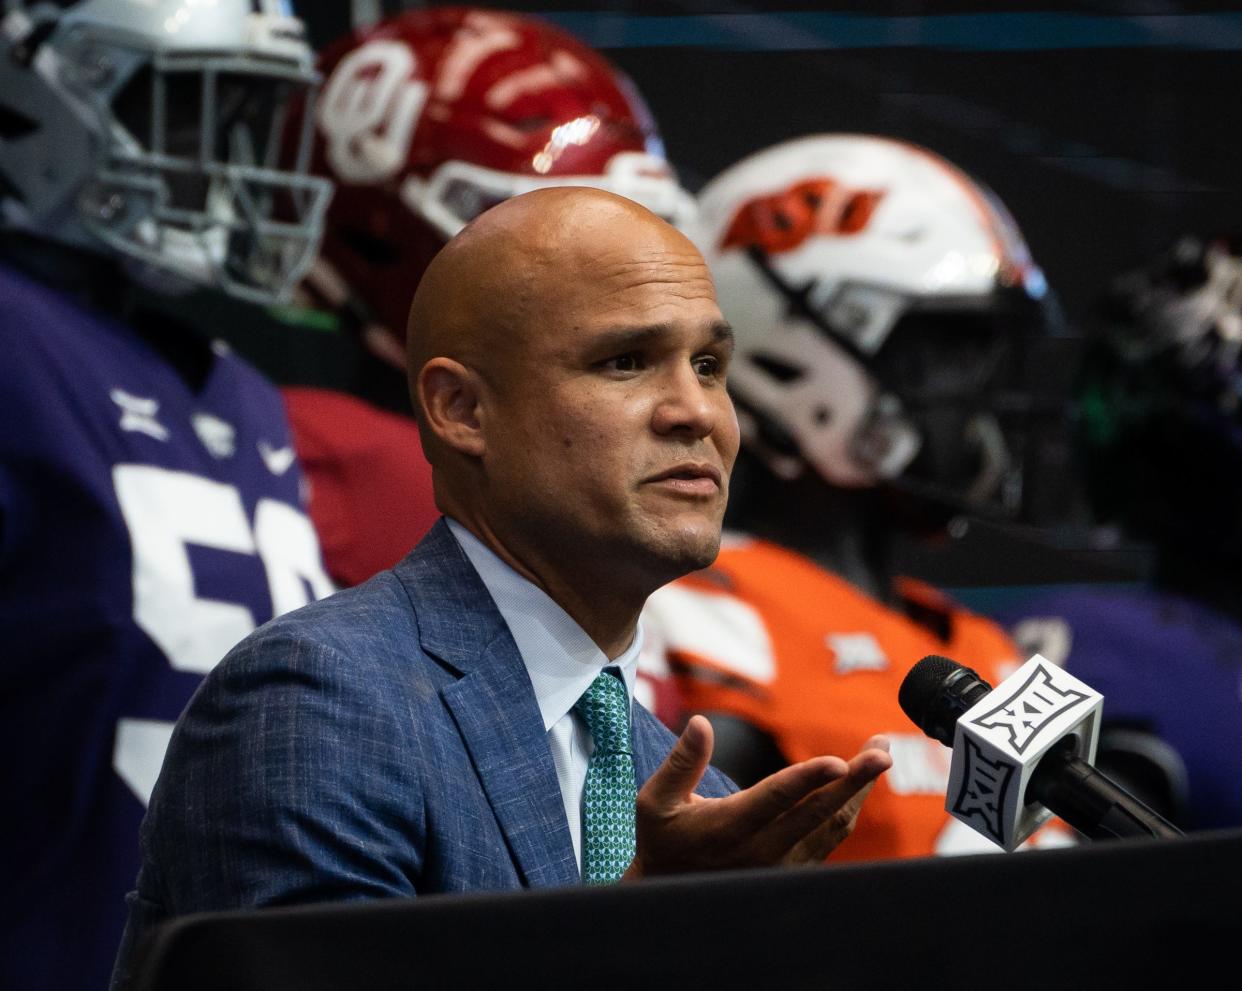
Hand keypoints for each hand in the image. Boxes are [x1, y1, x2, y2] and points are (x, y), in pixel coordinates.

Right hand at [623, 716, 890, 878]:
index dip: (809, 779)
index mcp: (729, 828)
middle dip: (856, 780)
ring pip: (832, 826)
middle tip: (883, 749)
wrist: (670, 899)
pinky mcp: (792, 871)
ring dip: (859, 790)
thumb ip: (682, 762)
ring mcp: (782, 865)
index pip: (777, 799)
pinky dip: (847, 809)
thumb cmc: (662, 841)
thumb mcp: (656, 802)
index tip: (840, 761)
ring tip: (878, 753)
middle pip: (819, 813)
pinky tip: (857, 784)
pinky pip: (829, 838)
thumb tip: (700, 723)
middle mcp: (762, 850)